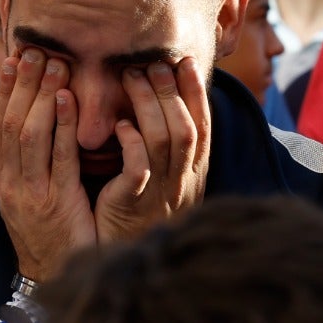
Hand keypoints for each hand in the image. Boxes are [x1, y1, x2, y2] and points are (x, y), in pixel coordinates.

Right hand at [0, 48, 95, 281]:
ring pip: (29, 134)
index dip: (5, 92)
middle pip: (10, 123)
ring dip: (41, 95)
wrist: (56, 284)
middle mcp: (11, 184)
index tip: (12, 59)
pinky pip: (59, 158)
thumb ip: (34, 168)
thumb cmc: (52, 239)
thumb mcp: (34, 201)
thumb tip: (38, 130)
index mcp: (5, 182)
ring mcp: (31, 194)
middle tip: (33, 49)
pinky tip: (68, 99)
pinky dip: (62, 125)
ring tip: (52, 63)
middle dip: (21, 84)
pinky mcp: (57, 204)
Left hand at [93, 57, 210, 244]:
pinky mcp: (134, 204)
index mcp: (193, 174)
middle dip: (172, 91)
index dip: (196, 93)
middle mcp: (183, 182)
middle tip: (153, 62)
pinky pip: (139, 170)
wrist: (124, 260)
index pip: (203, 126)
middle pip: (186, 128)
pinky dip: (132, 143)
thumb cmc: (137, 213)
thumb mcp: (163, 181)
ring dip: (150, 105)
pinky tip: (120, 125)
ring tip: (131, 77)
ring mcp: (161, 194)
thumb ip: (166, 147)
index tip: (186, 62)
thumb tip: (163, 102)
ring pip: (166, 142)